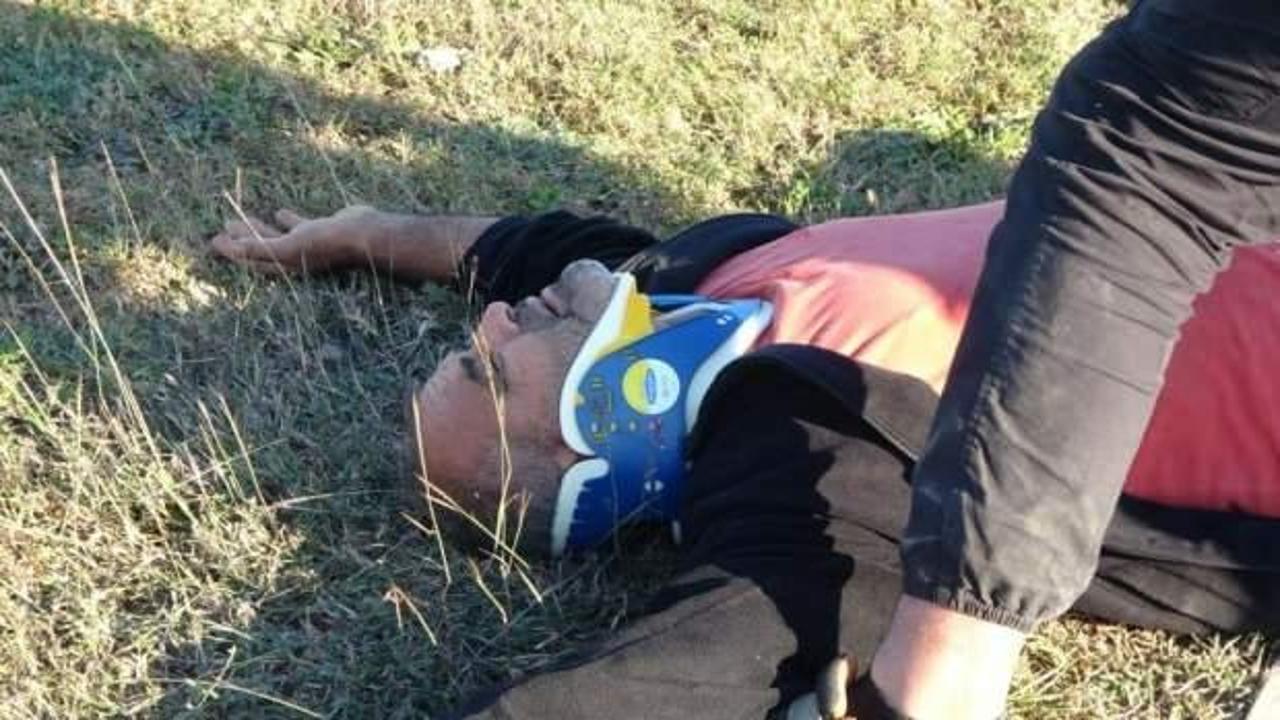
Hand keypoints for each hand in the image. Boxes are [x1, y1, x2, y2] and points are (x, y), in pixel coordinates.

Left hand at [210, 205, 379, 274]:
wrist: (363, 234)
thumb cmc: (326, 244)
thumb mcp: (288, 247)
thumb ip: (258, 247)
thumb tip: (228, 247)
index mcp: (285, 265)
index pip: (251, 260)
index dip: (232, 252)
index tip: (214, 241)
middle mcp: (294, 258)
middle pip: (260, 249)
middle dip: (241, 239)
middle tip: (224, 226)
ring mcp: (307, 244)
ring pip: (276, 236)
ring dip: (258, 228)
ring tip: (242, 218)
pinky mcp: (318, 230)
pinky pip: (296, 225)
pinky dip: (285, 220)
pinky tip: (278, 212)